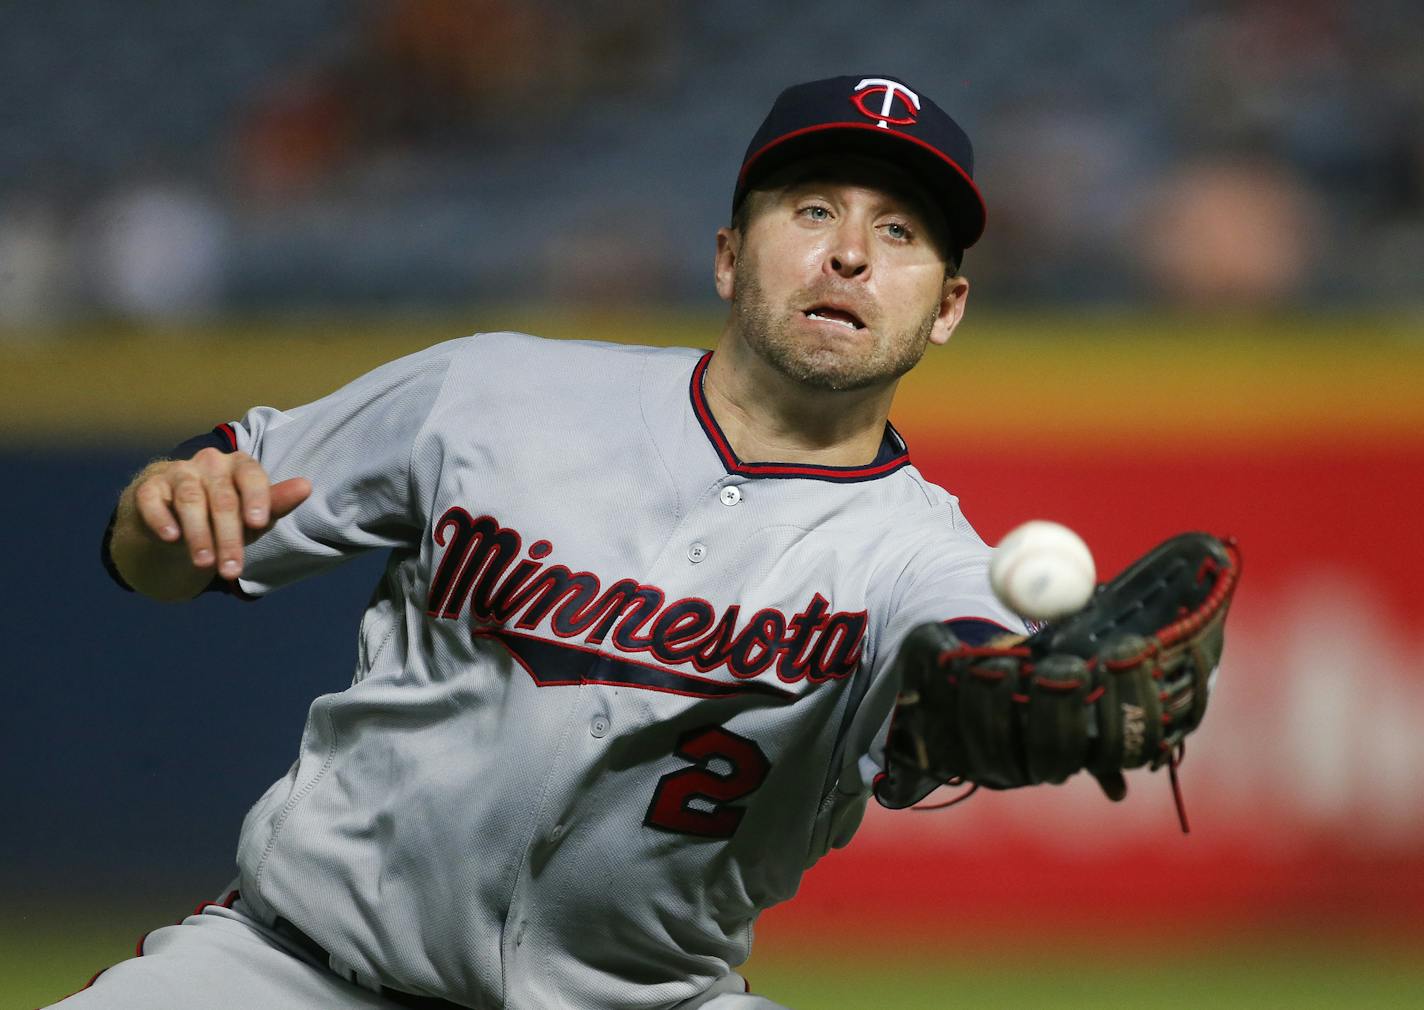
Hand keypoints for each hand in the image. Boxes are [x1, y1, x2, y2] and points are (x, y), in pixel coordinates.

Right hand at [132, 448, 310, 580]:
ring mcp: (178, 473)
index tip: (258, 523)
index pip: (251, 476)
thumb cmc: (227, 514)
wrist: (177, 515)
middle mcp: (209, 463)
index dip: (256, 498)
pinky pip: (152, 501)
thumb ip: (276, 503)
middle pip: (222, 498)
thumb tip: (306, 486)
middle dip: (228, 537)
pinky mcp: (149, 488)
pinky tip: (170, 538)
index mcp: (240, 465)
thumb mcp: (253, 513)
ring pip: (190, 501)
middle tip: (231, 570)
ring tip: (204, 563)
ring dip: (198, 534)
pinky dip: (161, 519)